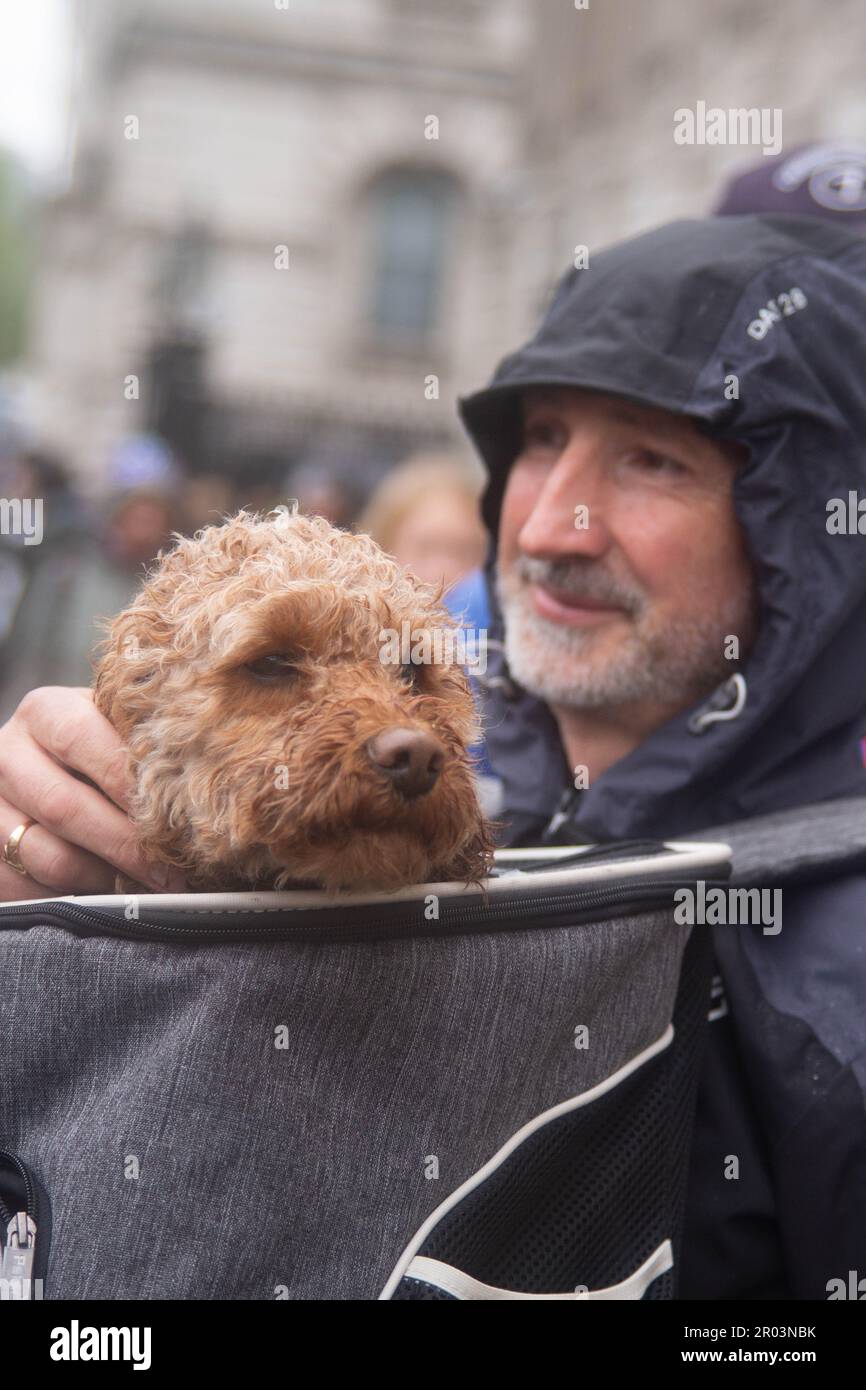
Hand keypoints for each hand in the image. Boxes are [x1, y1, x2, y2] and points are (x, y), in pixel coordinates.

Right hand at [0, 686, 187, 900]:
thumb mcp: (113, 730)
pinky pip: (27, 889)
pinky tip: (109, 896)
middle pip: (64, 806)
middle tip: (172, 871)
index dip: (128, 781)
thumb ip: (141, 744)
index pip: (83, 738)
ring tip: (146, 887)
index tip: (173, 816)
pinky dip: (75, 899)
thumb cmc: (96, 752)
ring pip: (47, 856)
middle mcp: (6, 754)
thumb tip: (205, 779)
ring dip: (105, 879)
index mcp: (45, 712)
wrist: (37, 771)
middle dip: (126, 845)